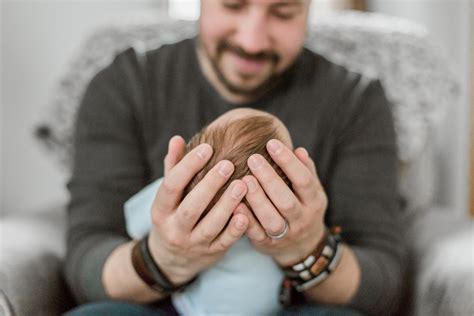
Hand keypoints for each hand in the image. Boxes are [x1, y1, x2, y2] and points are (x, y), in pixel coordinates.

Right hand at [148, 136, 248, 284]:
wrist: (172, 260)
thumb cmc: (173, 215)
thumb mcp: (168, 196)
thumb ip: (173, 168)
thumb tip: (177, 139)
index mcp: (161, 210)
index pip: (171, 186)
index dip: (188, 166)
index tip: (207, 148)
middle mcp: (174, 229)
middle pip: (191, 207)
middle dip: (210, 185)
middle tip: (228, 164)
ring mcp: (193, 244)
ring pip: (210, 226)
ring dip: (227, 205)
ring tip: (242, 184)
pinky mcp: (211, 253)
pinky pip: (225, 242)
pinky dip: (235, 229)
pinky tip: (246, 213)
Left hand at [235, 139, 326, 266]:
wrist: (302, 248)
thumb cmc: (303, 208)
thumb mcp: (311, 191)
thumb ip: (305, 171)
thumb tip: (299, 150)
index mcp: (314, 202)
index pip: (304, 180)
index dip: (289, 162)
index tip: (271, 143)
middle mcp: (302, 219)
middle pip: (286, 201)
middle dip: (269, 179)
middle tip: (253, 159)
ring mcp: (285, 235)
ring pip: (272, 220)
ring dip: (257, 200)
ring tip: (245, 180)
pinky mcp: (267, 244)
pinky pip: (256, 234)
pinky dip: (246, 220)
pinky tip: (236, 204)